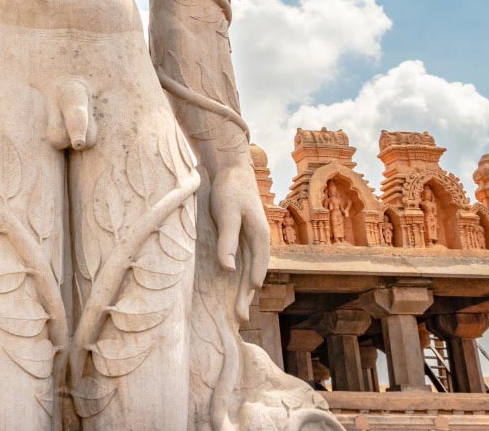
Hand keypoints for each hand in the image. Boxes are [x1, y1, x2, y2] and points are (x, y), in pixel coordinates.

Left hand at [209, 162, 269, 321]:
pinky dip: (237, 277)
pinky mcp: (241, 236)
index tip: (241, 309)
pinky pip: (241, 261)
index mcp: (260, 236)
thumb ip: (228, 241)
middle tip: (238, 319)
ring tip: (237, 310)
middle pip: (253, 274)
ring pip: (247, 270)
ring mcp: (250, 239)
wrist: (230, 168)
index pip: (257, 269)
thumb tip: (228, 270)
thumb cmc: (230, 189)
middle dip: (246, 296)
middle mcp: (258, 241)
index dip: (249, 290)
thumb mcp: (228, 213)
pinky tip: (231, 286)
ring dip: (242, 290)